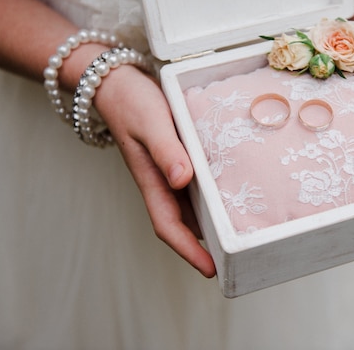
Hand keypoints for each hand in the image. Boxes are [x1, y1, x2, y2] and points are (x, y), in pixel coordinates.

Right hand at [94, 65, 215, 277]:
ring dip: (208, 225)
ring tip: (235, 237)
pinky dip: (209, 198)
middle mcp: (161, 183)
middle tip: (233, 261)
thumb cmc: (132, 103)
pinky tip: (228, 197)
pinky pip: (194, 187)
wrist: (118, 84)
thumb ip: (165, 151)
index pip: (169, 226)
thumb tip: (181, 180)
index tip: (211, 269)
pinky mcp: (176, 159)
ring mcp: (168, 173)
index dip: (188, 250)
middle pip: (182, 224)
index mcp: (152, 181)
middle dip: (203, 247)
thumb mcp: (151, 123)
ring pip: (189, 208)